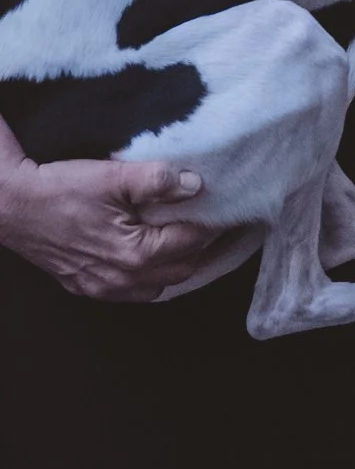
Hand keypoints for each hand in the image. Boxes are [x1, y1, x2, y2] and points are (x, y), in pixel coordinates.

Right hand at [0, 155, 211, 301]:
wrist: (13, 207)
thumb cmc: (61, 190)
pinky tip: (149, 256)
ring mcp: (103, 289)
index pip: (190, 243)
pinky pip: (132, 292)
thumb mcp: (112, 176)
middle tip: (207, 224)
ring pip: (158, 286)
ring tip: (181, 239)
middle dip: (198, 248)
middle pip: (181, 270)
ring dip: (174, 266)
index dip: (209, 224)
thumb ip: (157, 180)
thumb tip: (194, 185)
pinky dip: (149, 276)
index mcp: (135, 253)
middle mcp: (123, 280)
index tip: (219, 209)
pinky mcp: (87, 288)